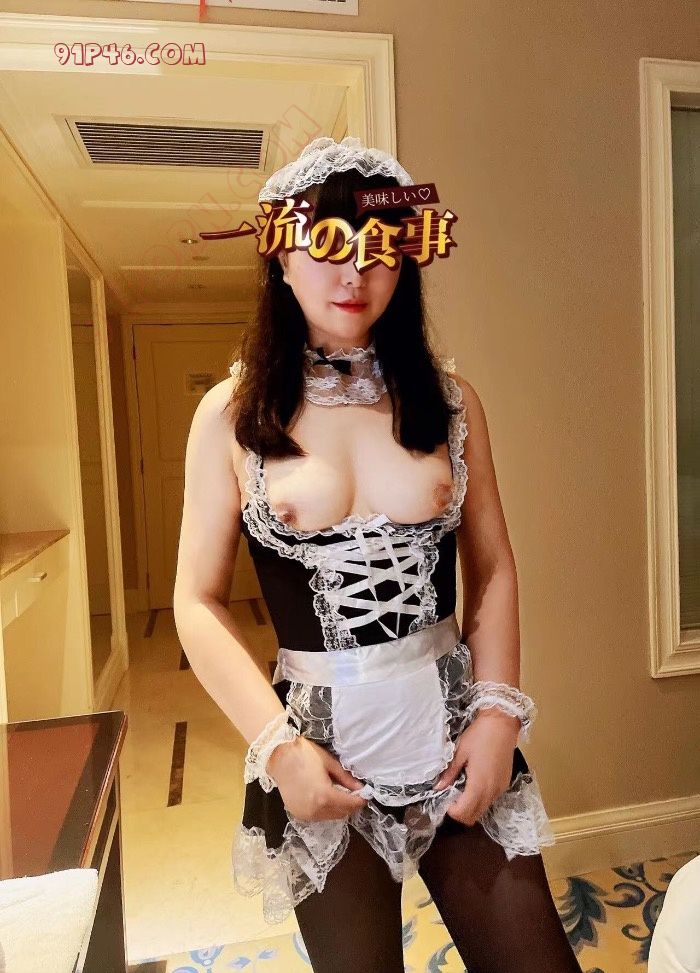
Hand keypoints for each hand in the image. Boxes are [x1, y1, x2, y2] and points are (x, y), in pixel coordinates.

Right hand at [267, 735, 369, 821]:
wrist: (278, 757)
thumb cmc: (304, 755)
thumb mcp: (329, 763)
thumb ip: (346, 778)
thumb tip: (361, 788)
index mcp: (324, 796)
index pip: (350, 804)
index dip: (361, 800)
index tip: (366, 794)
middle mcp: (315, 810)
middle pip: (342, 813)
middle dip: (351, 805)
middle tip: (355, 793)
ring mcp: (305, 815)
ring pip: (331, 817)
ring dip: (339, 809)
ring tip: (341, 794)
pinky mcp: (298, 814)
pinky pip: (318, 817)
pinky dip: (326, 810)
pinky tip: (327, 798)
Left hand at [434, 710, 519, 825]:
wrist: (502, 723)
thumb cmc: (480, 735)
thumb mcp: (460, 752)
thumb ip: (450, 773)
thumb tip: (438, 787)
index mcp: (479, 785)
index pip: (464, 813)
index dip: (452, 811)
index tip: (444, 800)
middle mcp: (492, 791)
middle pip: (474, 816)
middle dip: (461, 812)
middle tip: (451, 797)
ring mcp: (500, 788)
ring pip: (483, 809)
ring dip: (471, 806)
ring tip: (461, 789)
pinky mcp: (505, 783)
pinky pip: (491, 799)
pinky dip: (481, 799)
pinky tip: (474, 784)